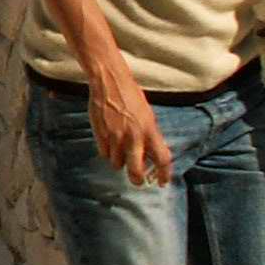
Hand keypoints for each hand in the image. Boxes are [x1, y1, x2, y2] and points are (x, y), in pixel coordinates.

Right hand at [87, 68, 170, 186]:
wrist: (109, 82)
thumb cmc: (131, 97)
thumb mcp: (147, 116)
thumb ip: (150, 136)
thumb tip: (152, 155)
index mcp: (149, 130)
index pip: (162, 159)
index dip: (164, 174)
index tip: (162, 181)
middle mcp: (133, 137)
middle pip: (136, 170)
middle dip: (137, 179)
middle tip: (137, 181)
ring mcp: (115, 137)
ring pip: (117, 164)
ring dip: (119, 161)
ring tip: (120, 151)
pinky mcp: (100, 135)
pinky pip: (104, 153)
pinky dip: (108, 152)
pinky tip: (110, 142)